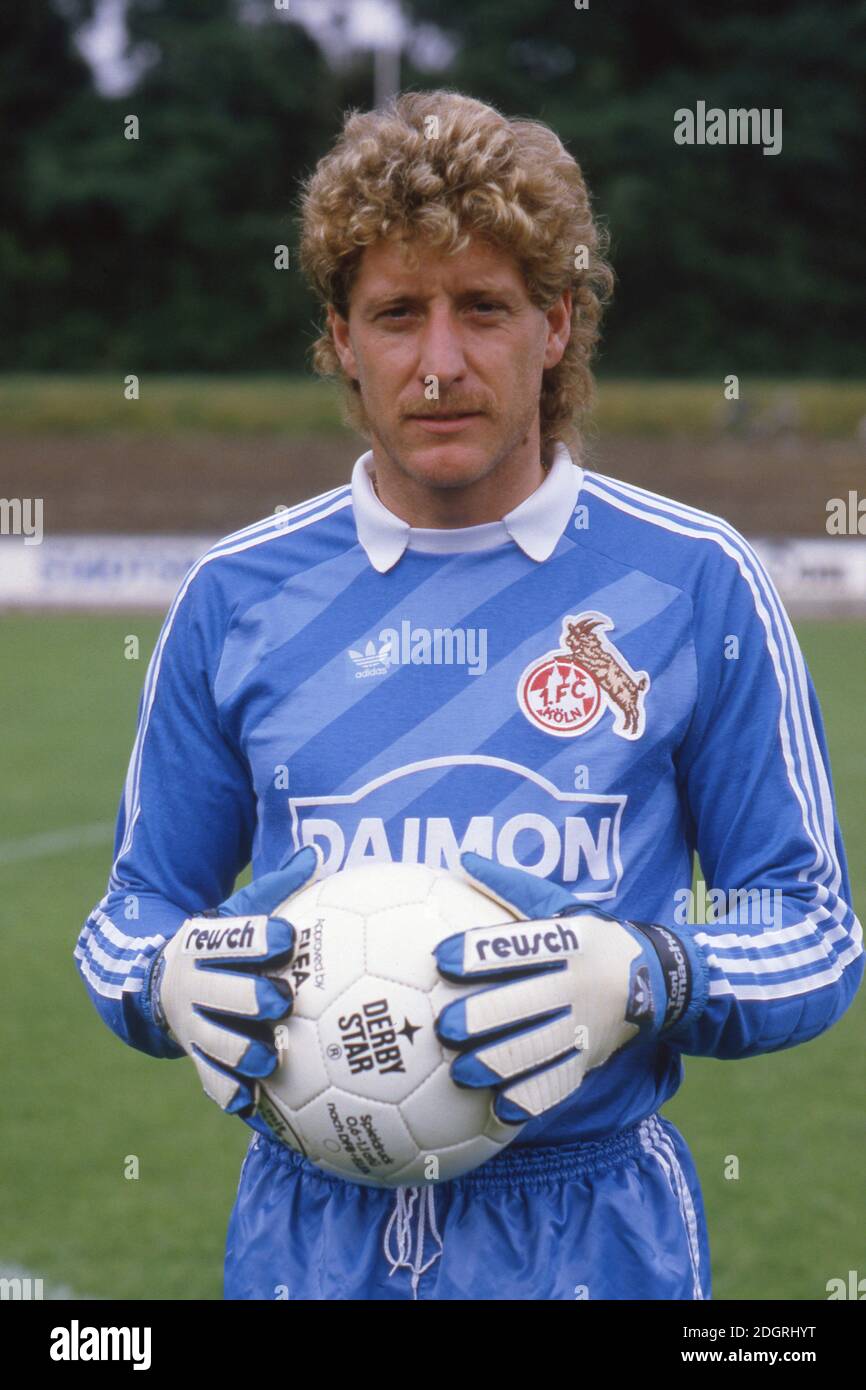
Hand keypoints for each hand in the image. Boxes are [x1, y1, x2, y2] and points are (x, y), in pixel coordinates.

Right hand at [141, 845, 319, 1115]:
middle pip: (220, 992)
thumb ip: (278, 889)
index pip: (233, 938)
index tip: (288, 937)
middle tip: (280, 1001)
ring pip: (214, 1042)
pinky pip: (211, 1081)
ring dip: (241, 1052)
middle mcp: (195, 985)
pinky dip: (229, 1093)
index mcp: (207, 943)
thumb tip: (315, 855)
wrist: (163, 980)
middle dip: (248, 997)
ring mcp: (193, 1025)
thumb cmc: (226, 944)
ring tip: (271, 1059)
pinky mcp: (198, 1059)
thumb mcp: (241, 911)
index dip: (259, 937)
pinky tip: (253, 1105)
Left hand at [434, 853, 691, 1122]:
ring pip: (540, 1048)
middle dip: (486, 1016)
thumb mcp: (559, 905)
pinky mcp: (588, 1058)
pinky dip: (532, 1099)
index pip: (518, 945)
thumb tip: (462, 859)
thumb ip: (510, 886)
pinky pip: (559, 1083)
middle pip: (527, 1001)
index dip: (479, 951)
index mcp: (566, 942)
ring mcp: (584, 1025)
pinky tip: (502, 1109)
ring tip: (462, 1073)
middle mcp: (576, 984)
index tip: (440, 958)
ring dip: (500, 1063)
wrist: (657, 979)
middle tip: (445, 1027)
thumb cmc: (587, 938)